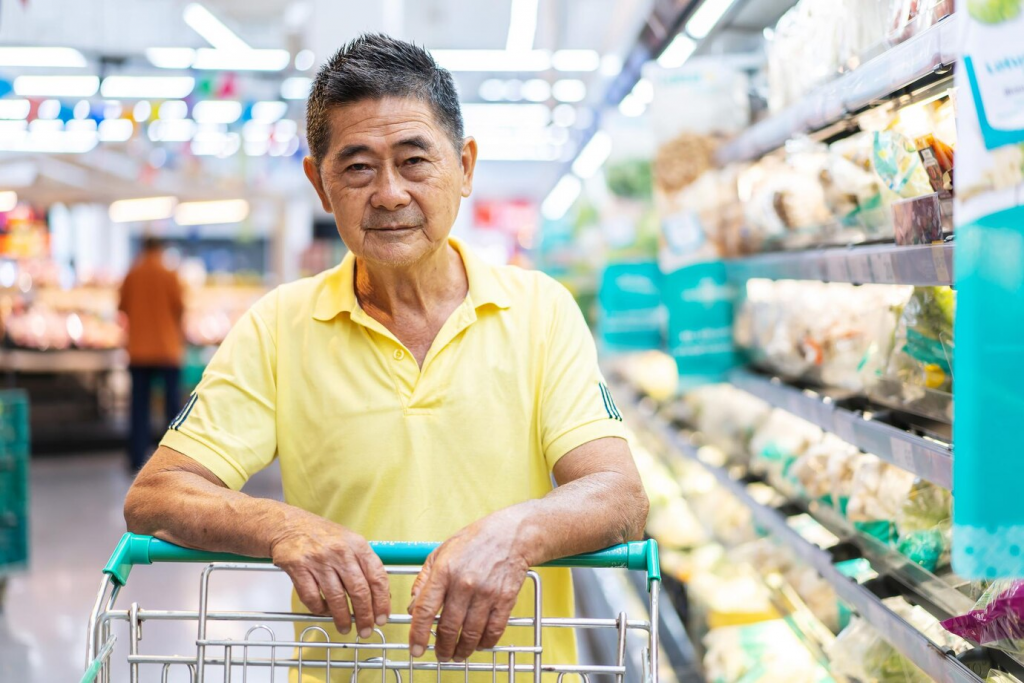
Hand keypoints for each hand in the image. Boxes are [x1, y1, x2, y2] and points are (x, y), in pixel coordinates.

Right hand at [271, 514, 390, 637]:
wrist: (289, 525)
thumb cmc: (323, 537)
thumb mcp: (350, 542)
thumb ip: (364, 565)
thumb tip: (380, 597)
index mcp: (358, 545)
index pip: (377, 577)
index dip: (382, 601)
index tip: (382, 617)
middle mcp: (340, 551)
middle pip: (359, 591)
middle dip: (364, 616)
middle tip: (366, 630)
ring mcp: (319, 560)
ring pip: (336, 598)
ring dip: (342, 618)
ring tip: (345, 628)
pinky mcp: (298, 567)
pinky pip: (312, 597)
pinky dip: (319, 609)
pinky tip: (323, 611)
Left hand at [407, 512, 531, 661]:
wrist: (512, 534)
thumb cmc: (474, 541)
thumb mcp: (441, 551)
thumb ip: (424, 579)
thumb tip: (413, 606)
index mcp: (444, 570)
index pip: (425, 610)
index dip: (417, 634)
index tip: (416, 649)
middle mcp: (464, 583)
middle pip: (448, 627)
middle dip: (442, 648)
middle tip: (440, 655)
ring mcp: (486, 592)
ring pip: (470, 633)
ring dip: (462, 650)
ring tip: (457, 654)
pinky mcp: (505, 599)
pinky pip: (493, 630)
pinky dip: (484, 643)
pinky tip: (478, 644)